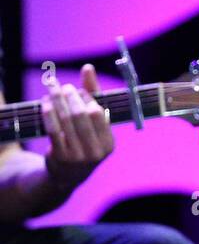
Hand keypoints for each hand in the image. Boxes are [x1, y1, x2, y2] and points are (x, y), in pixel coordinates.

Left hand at [42, 64, 114, 189]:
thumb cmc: (84, 142)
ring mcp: (77, 155)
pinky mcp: (59, 156)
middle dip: (70, 97)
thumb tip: (87, 67)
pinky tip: (45, 103)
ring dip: (57, 101)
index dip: (86, 98)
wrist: (68, 175)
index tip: (77, 90)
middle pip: (81, 115)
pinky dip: (48, 113)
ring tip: (52, 90)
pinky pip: (53, 129)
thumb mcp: (93, 124)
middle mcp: (95, 151)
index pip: (97, 112)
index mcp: (109, 143)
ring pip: (65, 120)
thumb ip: (93, 95)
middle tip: (62, 86)